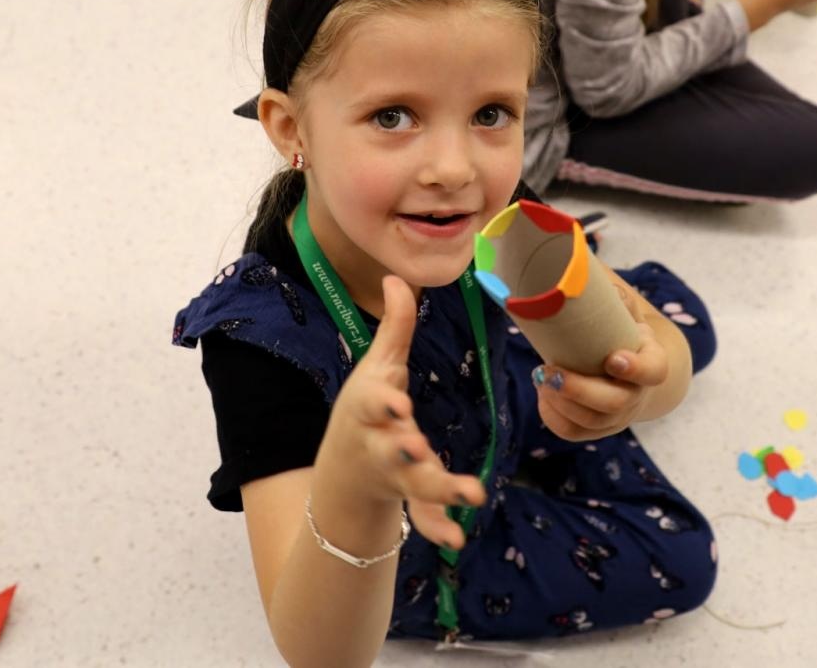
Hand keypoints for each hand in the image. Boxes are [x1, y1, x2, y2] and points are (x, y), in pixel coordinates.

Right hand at [315, 276, 486, 549]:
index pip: (374, 403)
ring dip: (437, 488)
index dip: (385, 403)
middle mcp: (379, 442)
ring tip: (470, 492)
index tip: (399, 404)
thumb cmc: (367, 409)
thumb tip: (396, 277)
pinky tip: (457, 538)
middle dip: (404, 449)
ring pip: (414, 484)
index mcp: (371, 409)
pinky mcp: (409, 498)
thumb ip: (394, 328)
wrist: (346, 469)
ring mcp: (394, 474)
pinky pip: (423, 516)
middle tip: (418, 448)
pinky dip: (437, 526)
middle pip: (392, 448)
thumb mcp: (377, 368)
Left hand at [533, 273, 670, 441]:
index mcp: (651, 363)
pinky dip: (553, 417)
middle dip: (580, 389)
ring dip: (562, 402)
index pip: (652, 371)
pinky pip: (574, 433)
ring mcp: (618, 418)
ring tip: (541, 377)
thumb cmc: (621, 334)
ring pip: (592, 422)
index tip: (612, 359)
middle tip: (550, 371)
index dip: (635, 369)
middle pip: (615, 403)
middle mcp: (637, 395)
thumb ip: (613, 300)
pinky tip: (543, 395)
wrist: (627, 368)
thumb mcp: (624, 313)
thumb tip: (587, 279)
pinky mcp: (597, 430)